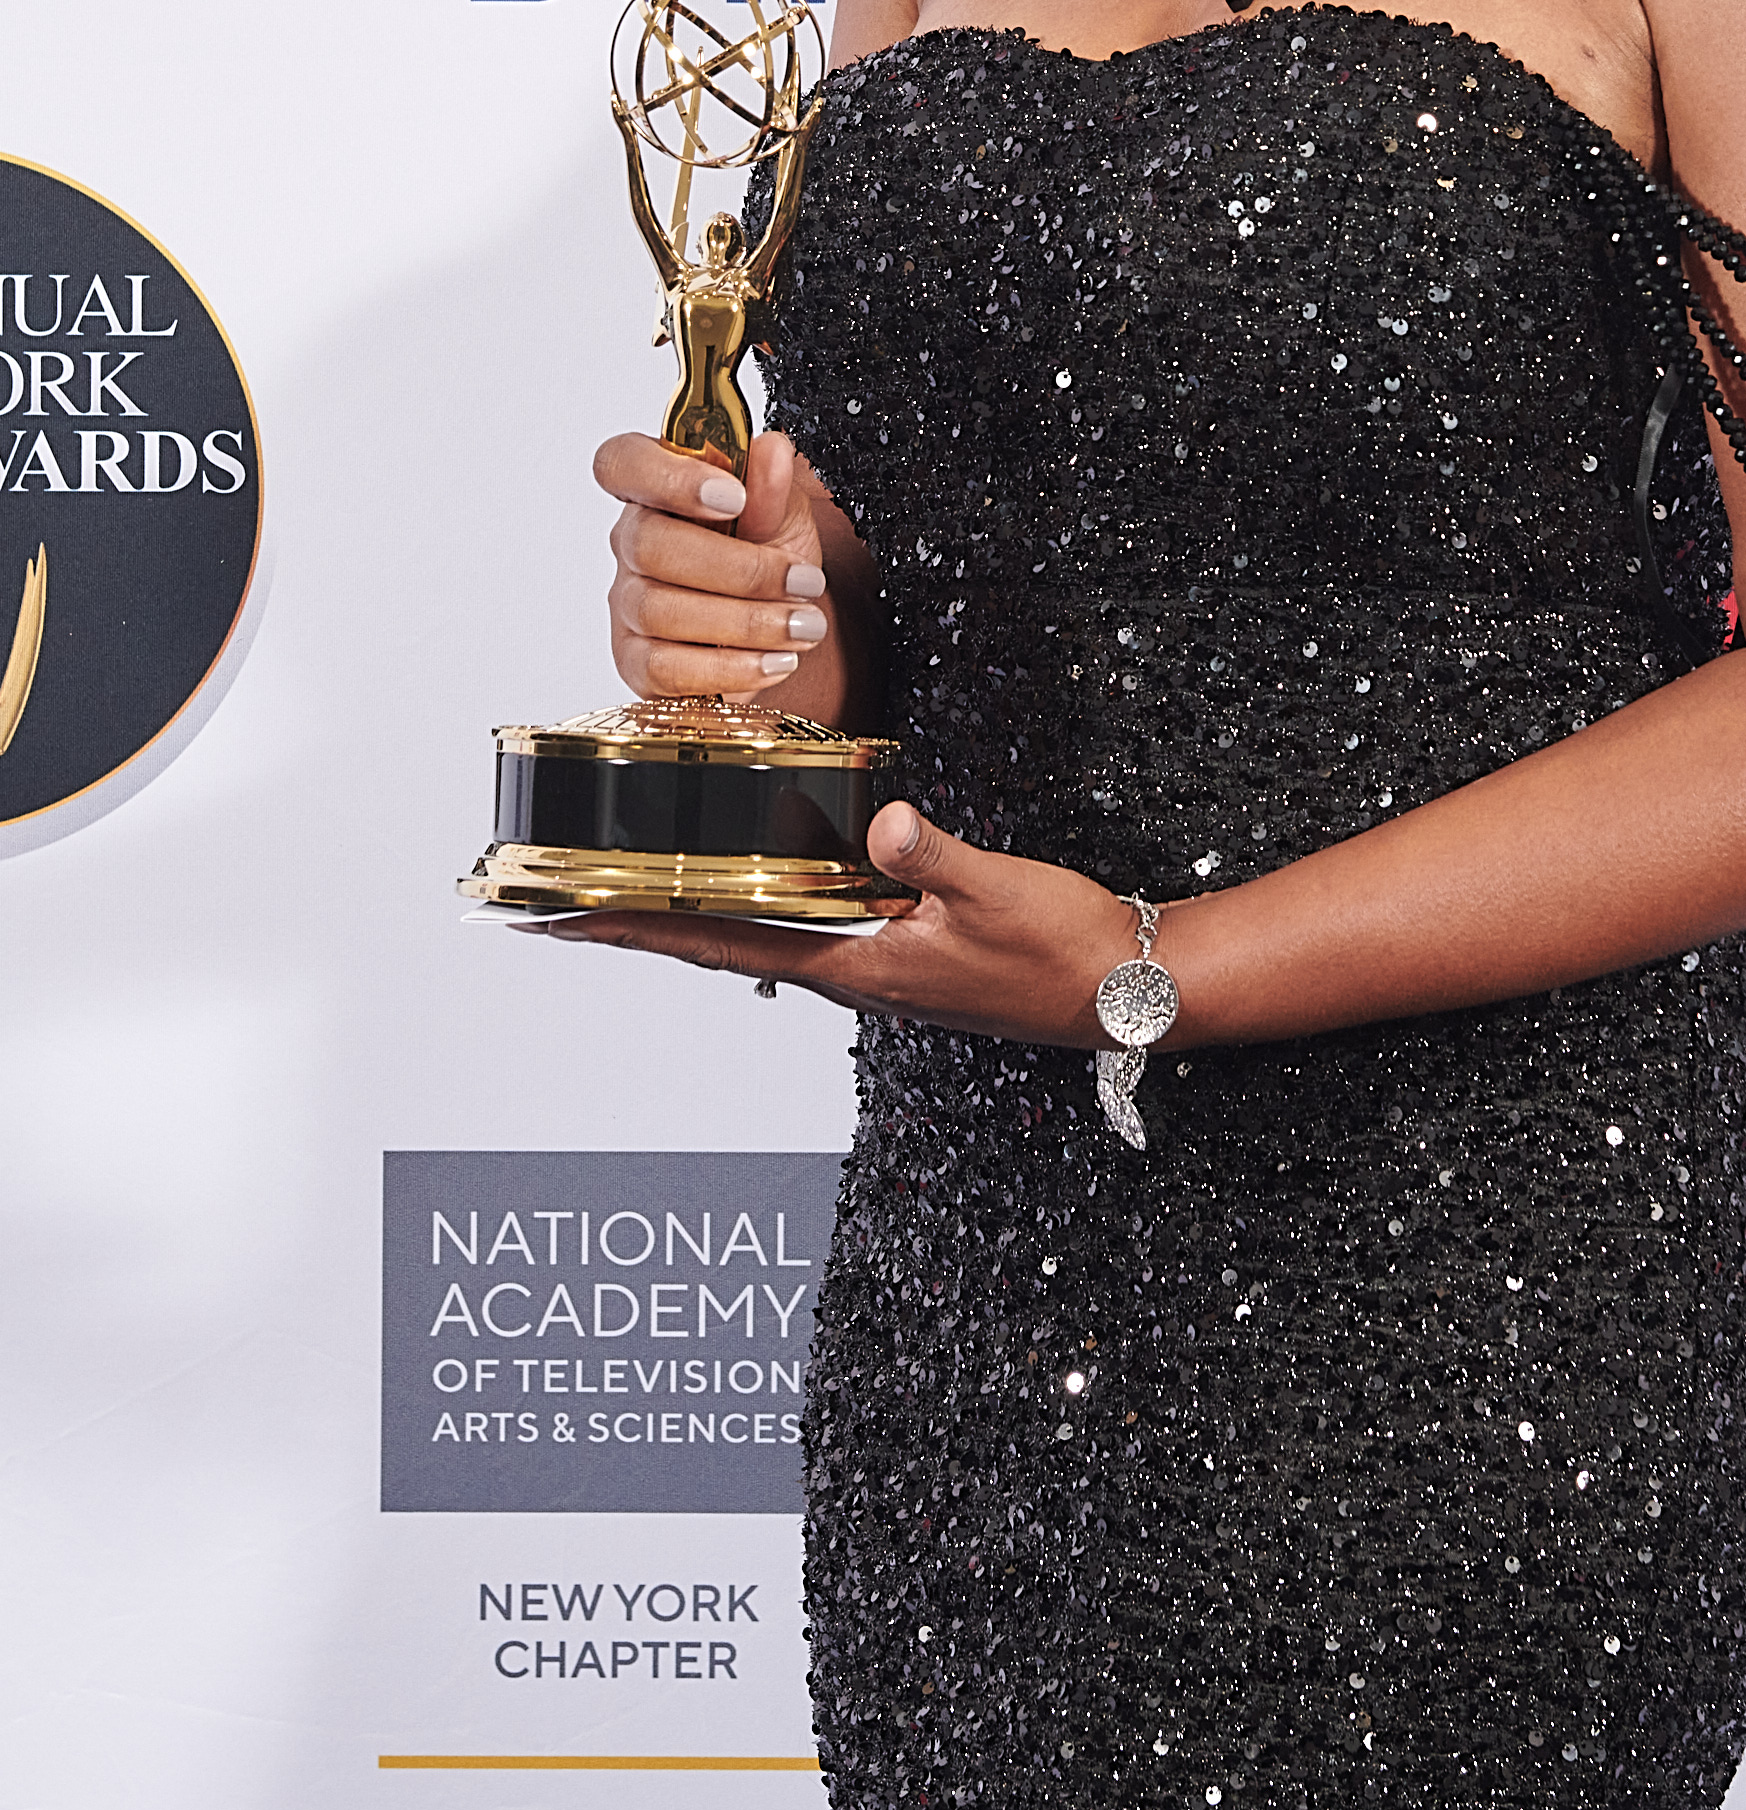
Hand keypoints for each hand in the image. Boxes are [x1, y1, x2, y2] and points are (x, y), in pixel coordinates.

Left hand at [544, 800, 1140, 1041]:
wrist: (1125, 992)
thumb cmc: (1063, 950)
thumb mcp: (1002, 892)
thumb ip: (938, 855)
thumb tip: (880, 818)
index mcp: (857, 965)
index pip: (721, 942)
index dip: (637, 929)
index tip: (561, 917)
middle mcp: (851, 971)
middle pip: (719, 943)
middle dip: (636, 923)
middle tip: (556, 902)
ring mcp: (875, 965)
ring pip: (758, 937)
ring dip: (690, 917)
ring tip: (626, 892)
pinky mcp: (901, 952)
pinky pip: (805, 927)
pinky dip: (756, 908)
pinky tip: (748, 885)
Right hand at [595, 425, 840, 711]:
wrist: (781, 620)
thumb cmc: (769, 552)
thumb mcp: (785, 516)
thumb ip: (772, 489)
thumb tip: (772, 450)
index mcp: (656, 489)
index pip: (622, 462)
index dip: (669, 477)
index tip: (734, 498)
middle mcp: (631, 542)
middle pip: (650, 545)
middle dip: (740, 569)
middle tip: (805, 582)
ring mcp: (627, 603)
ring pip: (660, 610)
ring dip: (746, 622)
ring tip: (804, 626)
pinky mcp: (635, 661)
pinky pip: (663, 668)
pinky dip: (728, 667)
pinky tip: (774, 660)